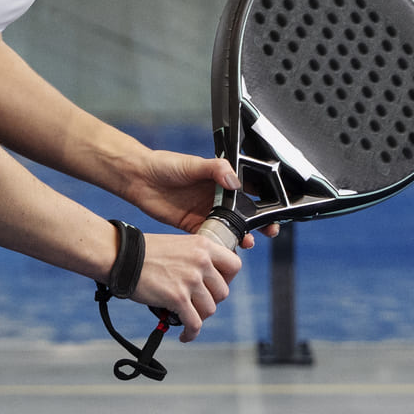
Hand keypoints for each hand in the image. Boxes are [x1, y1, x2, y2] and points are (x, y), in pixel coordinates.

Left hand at [122, 149, 278, 246]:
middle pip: (242, 213)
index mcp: (219, 181)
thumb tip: (234, 181)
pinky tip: (225, 250)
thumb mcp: (193, 164)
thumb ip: (216, 169)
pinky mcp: (191, 225)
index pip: (248, 191)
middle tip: (267, 232)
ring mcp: (204, 212)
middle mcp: (215, 198)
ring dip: (239, 236)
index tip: (273, 210)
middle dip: (257, 223)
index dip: (262, 201)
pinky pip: (209, 238)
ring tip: (247, 243)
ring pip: (228, 228)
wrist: (140, 179)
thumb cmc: (165, 165)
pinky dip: (218, 245)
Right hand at [133, 231, 240, 341]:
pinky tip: (184, 335)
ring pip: (210, 309)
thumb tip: (207, 280)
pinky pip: (194, 323)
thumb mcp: (179, 245)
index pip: (234, 266)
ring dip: (199, 317)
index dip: (228, 280)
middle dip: (211, 301)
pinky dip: (191, 333)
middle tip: (196, 303)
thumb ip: (196, 258)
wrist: (122, 256)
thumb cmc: (145, 252)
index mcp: (203, 246)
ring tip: (187, 317)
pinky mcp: (177, 298)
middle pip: (223, 292)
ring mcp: (190, 280)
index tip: (215, 286)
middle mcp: (201, 262)